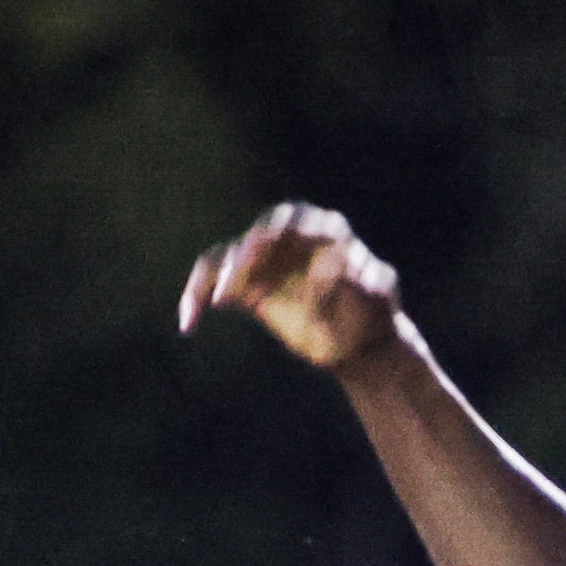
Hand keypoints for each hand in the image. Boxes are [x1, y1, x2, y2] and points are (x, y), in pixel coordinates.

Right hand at [175, 203, 404, 371]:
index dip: (280, 240)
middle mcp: (290, 238)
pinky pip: (211, 282)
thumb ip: (359, 280)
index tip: (285, 275)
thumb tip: (330, 264)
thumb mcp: (377, 297)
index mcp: (326, 230)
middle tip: (237, 282)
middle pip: (259, 236)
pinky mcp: (245, 286)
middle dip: (247, 257)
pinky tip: (189, 323)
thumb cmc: (371, 314)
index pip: (298, 223)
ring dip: (218, 278)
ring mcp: (265, 260)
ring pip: (228, 257)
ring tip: (215, 303)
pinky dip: (197, 298)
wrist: (360, 343)